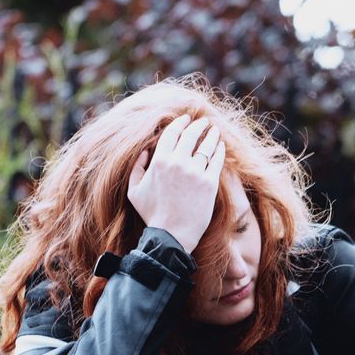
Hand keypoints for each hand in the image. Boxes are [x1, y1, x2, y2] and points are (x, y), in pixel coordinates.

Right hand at [126, 115, 224, 253]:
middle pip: (190, 135)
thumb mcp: (134, 191)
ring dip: (211, 135)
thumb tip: (145, 151)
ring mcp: (195, 172)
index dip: (180, 123)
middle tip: (203, 122)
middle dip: (198, 125)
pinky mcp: (209, 183)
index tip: (186, 119)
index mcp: (159, 161)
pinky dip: (219, 150)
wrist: (172, 235)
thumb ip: (136, 168)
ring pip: (206, 146)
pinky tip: (221, 146)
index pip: (172, 133)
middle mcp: (178, 163)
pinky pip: (217, 161)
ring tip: (214, 131)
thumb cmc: (152, 215)